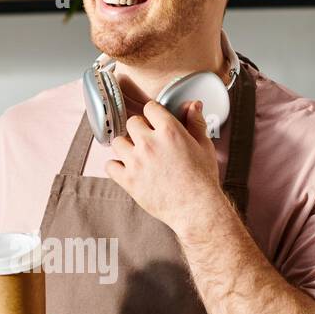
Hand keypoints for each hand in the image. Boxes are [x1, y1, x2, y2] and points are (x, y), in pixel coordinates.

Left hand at [105, 98, 221, 239]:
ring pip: (117, 142)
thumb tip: (194, 105)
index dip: (153, 114)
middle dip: (139, 129)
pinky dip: (116, 167)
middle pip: (132, 122)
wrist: (196, 208)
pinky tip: (126, 169)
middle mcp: (149, 143)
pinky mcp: (128, 180)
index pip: (150, 108)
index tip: (154, 122)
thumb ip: (196, 123)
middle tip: (147, 140)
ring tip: (136, 154)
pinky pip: (110, 166)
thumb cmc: (202, 179)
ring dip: (125, 146)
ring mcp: (136, 161)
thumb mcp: (204, 146)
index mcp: (169, 131)